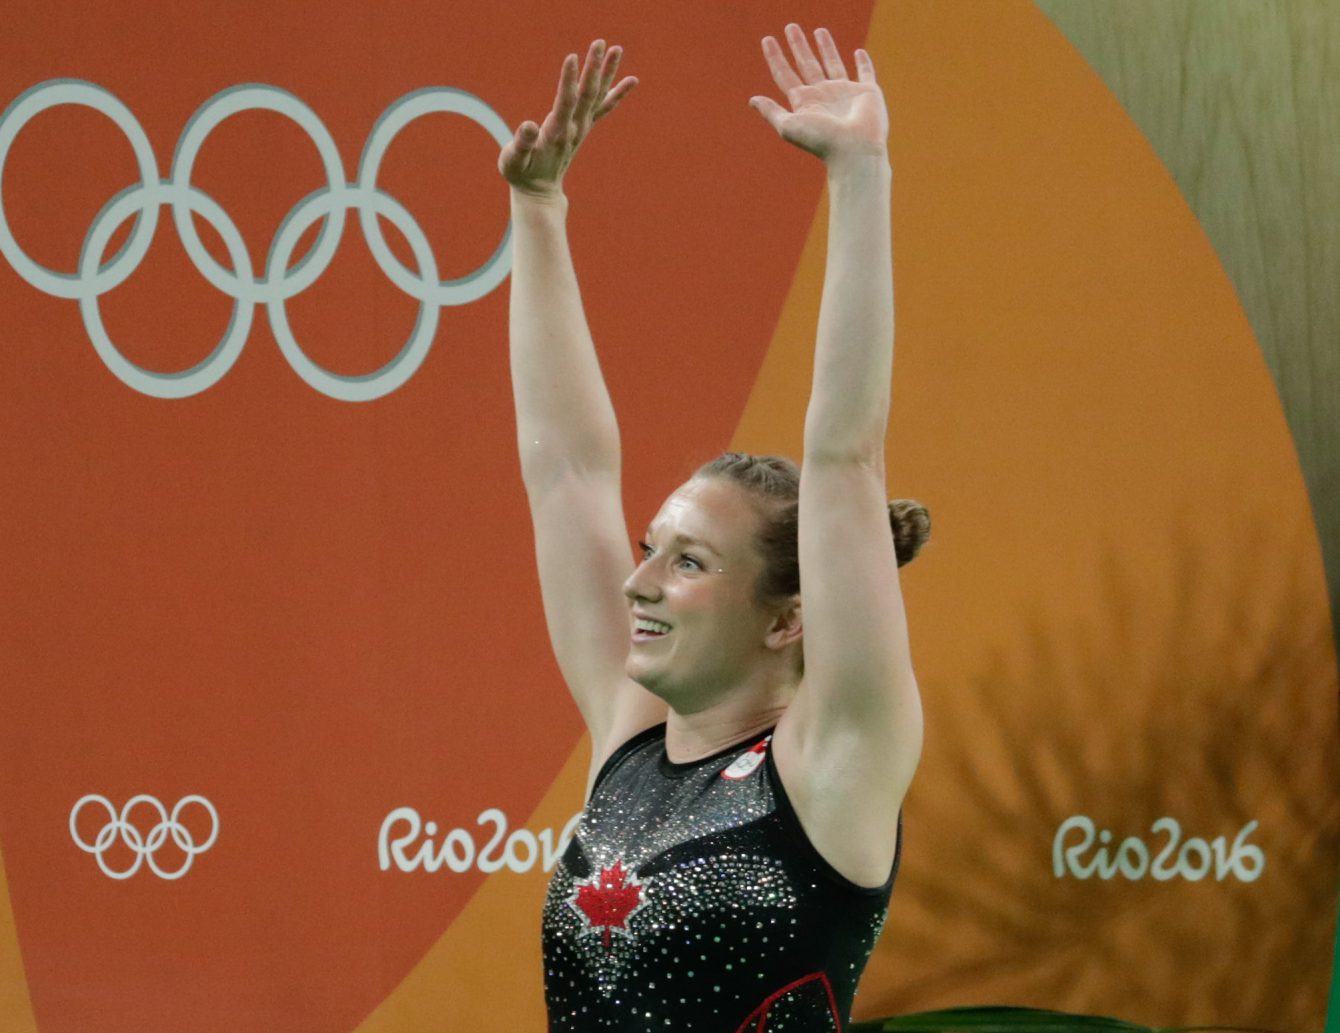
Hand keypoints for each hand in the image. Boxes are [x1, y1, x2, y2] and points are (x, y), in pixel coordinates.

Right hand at [498, 40, 636, 198]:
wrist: (539, 191)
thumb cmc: (521, 174)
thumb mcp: (513, 161)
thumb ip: (521, 144)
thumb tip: (528, 126)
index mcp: (556, 133)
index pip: (565, 102)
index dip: (568, 80)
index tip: (572, 57)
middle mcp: (574, 128)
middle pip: (587, 94)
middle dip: (593, 68)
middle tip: (599, 43)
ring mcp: (582, 127)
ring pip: (597, 95)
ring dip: (607, 72)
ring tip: (616, 49)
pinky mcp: (584, 127)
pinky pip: (604, 107)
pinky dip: (618, 93)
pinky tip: (632, 80)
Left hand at [750, 25, 887, 163]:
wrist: (854, 151)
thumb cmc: (821, 141)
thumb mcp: (789, 125)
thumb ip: (772, 112)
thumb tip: (752, 100)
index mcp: (804, 102)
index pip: (785, 75)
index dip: (775, 58)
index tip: (767, 40)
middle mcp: (823, 96)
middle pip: (807, 64)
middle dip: (798, 46)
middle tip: (791, 27)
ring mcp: (845, 93)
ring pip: (833, 64)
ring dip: (826, 48)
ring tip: (819, 31)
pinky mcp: (867, 92)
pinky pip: (865, 73)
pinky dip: (863, 63)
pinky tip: (858, 52)